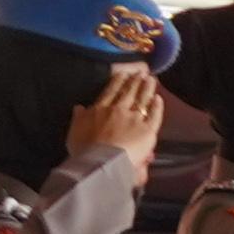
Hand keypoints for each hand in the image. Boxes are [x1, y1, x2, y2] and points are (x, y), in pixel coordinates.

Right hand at [66, 67, 164, 182]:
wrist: (101, 161)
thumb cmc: (84, 150)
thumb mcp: (75, 131)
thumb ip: (79, 118)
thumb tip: (78, 107)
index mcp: (100, 109)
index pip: (110, 92)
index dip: (118, 82)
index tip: (123, 74)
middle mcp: (118, 110)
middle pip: (128, 92)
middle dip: (135, 81)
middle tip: (141, 73)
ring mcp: (133, 118)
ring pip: (141, 100)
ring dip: (147, 88)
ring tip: (151, 80)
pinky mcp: (147, 129)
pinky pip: (154, 115)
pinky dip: (157, 106)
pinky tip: (159, 99)